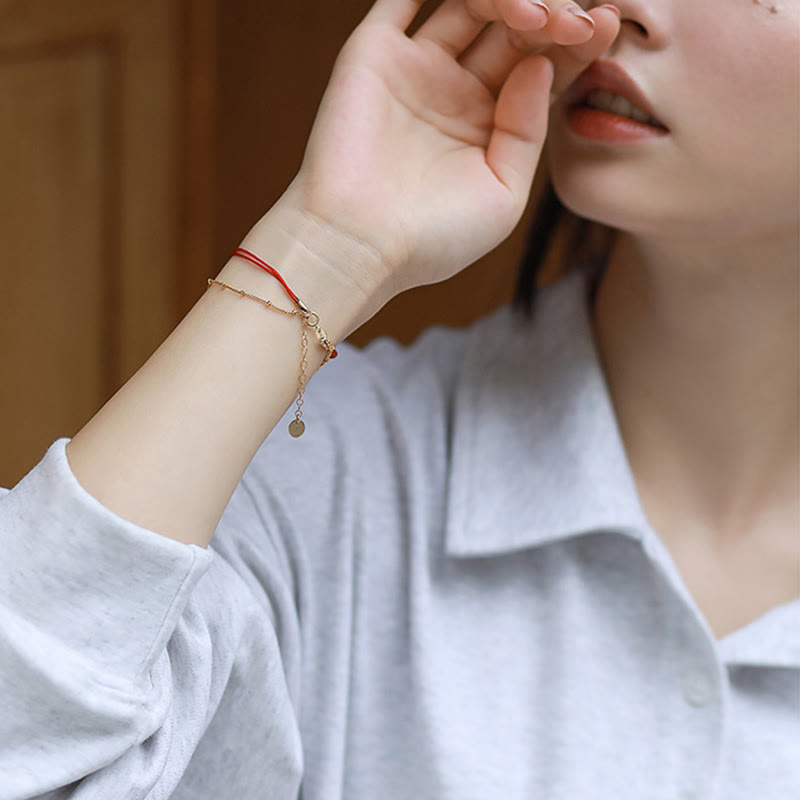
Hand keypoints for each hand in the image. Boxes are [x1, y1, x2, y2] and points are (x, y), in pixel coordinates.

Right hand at [274, 0, 619, 304]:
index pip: (540, 69)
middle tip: (574, 17)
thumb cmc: (432, 238)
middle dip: (551, 14)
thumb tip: (542, 64)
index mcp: (487, 128)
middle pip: (512, 30)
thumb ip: (528, 130)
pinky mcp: (372, 54)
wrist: (359, 246)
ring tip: (536, 15)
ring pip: (470, 5)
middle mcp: (453, 93)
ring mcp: (414, 70)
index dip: (575, 45)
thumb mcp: (504, 194)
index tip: (607, 26)